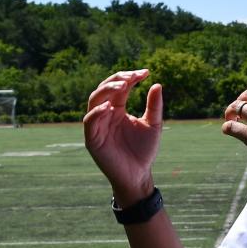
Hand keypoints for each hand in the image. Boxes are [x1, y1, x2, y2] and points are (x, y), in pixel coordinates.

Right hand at [84, 69, 163, 205]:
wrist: (138, 175)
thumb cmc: (144, 150)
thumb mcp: (153, 125)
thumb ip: (154, 106)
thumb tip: (157, 84)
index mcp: (118, 109)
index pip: (120, 87)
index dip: (130, 77)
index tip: (146, 72)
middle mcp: (106, 114)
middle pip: (104, 89)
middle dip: (117, 79)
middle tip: (132, 76)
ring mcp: (98, 125)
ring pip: (94, 101)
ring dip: (106, 90)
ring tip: (122, 86)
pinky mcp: (93, 139)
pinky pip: (90, 121)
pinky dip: (97, 112)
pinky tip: (109, 107)